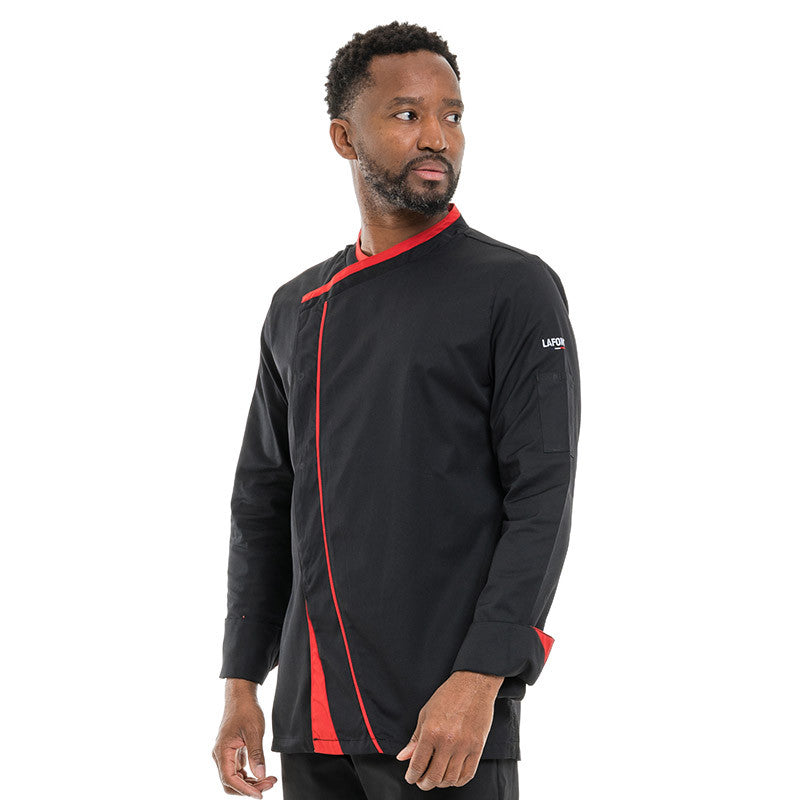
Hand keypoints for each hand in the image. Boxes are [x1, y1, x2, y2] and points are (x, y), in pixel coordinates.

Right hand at [212, 680, 277, 796]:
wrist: (241, 697)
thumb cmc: (246, 710)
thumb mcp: (254, 731)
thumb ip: (256, 754)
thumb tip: (260, 774)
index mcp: (222, 751)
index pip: (230, 779)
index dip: (245, 790)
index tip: (260, 794)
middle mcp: (220, 756)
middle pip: (231, 783)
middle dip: (250, 788)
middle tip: (270, 783)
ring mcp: (225, 755)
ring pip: (235, 778)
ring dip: (251, 782)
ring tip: (270, 779)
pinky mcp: (232, 753)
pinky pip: (238, 770)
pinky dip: (249, 775)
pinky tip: (262, 773)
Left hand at [395, 670, 502, 789]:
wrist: (473, 685)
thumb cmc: (448, 696)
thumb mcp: (425, 713)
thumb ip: (415, 738)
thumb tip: (403, 756)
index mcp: (431, 732)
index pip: (418, 764)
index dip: (412, 776)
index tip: (411, 777)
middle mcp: (447, 741)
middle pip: (434, 777)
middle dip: (424, 783)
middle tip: (422, 781)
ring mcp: (464, 746)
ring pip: (450, 779)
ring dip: (440, 783)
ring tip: (436, 778)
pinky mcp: (477, 747)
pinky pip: (467, 774)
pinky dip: (458, 781)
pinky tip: (452, 777)